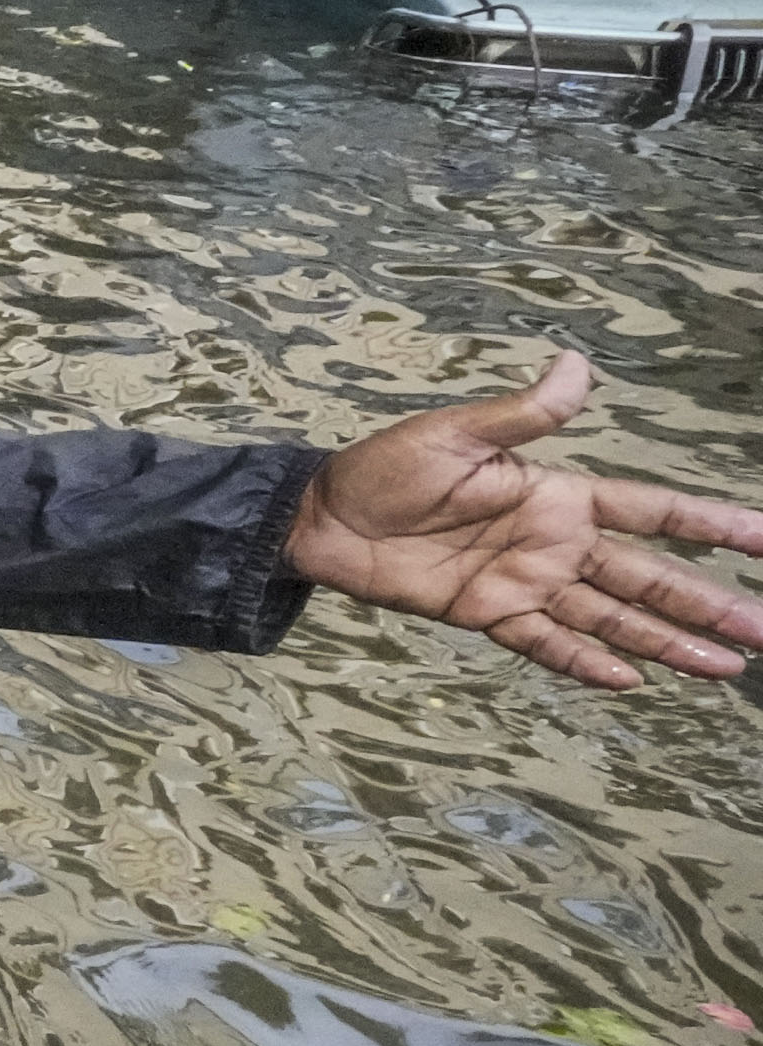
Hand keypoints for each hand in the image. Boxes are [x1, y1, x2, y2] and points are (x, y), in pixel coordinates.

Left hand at [283, 352, 762, 687]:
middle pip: (649, 577)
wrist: (324, 519)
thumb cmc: (385, 467)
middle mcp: (556, 544)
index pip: (655, 510)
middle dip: (710, 602)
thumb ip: (524, 414)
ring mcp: (526, 583)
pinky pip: (547, 644)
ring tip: (728, 666)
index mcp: (560, 496)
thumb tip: (577, 364)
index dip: (713, 523)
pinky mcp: (488, 616)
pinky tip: (634, 680)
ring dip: (669, 642)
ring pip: (613, 619)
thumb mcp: (455, 434)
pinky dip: (586, 662)